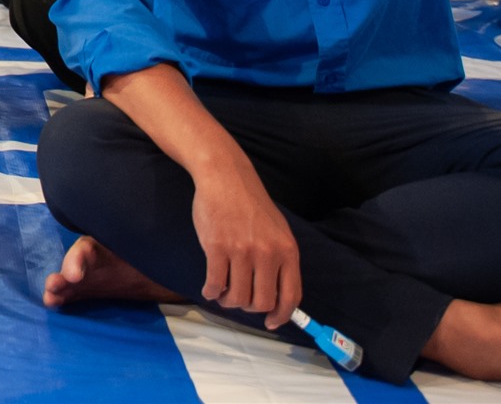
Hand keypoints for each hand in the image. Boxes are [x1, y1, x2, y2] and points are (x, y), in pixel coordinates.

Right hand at [192, 170, 300, 330]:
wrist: (225, 177)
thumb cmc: (250, 204)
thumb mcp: (278, 230)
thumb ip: (280, 260)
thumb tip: (278, 296)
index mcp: (287, 251)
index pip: (290, 296)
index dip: (281, 316)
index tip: (271, 323)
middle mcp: (268, 254)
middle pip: (262, 302)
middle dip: (249, 308)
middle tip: (240, 299)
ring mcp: (242, 251)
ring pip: (238, 297)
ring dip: (228, 302)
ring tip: (223, 294)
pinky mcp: (217, 247)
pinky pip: (215, 283)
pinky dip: (211, 292)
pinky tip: (210, 288)